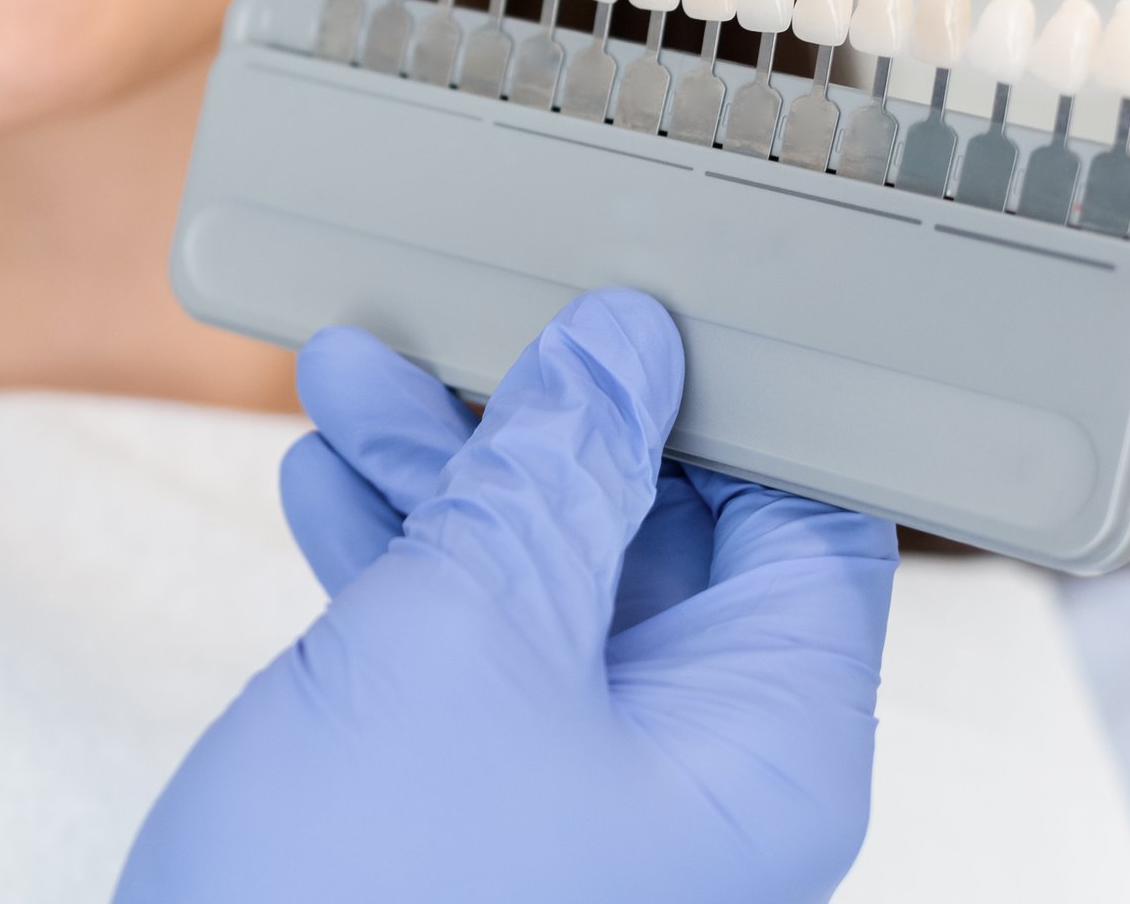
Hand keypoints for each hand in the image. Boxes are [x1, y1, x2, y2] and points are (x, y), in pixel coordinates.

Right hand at [116, 291, 898, 903]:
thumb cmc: (367, 887)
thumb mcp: (468, 633)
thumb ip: (556, 471)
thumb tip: (624, 344)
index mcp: (764, 746)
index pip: (806, 519)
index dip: (731, 393)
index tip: (643, 286)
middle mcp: (695, 772)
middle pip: (659, 532)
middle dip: (543, 417)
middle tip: (458, 314)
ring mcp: (585, 793)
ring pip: (544, 580)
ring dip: (445, 471)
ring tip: (343, 374)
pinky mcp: (480, 804)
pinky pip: (465, 650)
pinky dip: (398, 557)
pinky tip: (323, 480)